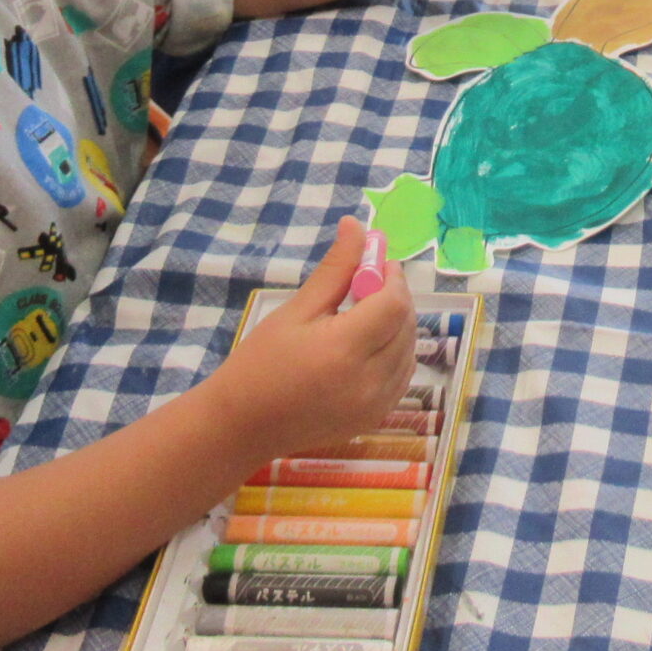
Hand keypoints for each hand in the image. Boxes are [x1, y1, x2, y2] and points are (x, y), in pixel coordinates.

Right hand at [202, 216, 418, 457]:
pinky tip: (369, 345)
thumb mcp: (295, 311)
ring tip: (365, 314)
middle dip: (396, 297)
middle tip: (370, 284)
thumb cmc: (260, 363)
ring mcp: (376, 406)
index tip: (377, 264)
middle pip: (406, 325)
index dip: (392, 278)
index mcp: (344, 351)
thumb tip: (357, 224)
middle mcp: (369, 382)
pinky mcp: (376, 420)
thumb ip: (335, 269)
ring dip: (398, 325)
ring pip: (409, 350)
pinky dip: (395, 354)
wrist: (242, 426)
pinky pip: (402, 376)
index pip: (394, 304)